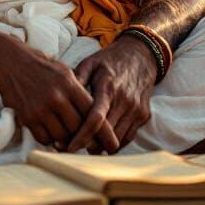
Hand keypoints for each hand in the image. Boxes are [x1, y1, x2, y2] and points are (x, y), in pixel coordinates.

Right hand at [0, 31, 116, 151]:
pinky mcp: (28, 118)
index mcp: (69, 84)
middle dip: (85, 138)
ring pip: (63, 137)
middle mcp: (57, 97)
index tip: (113, 144)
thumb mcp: (65, 72)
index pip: (92, 113)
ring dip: (67, 139)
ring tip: (68, 135)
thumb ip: (79, 92)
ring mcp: (41, 109)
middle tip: (90, 144)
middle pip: (79, 129)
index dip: (104, 131)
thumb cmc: (41, 66)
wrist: (10, 62)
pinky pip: (45, 138)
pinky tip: (52, 131)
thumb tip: (94, 115)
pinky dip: (51, 139)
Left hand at [67, 37, 157, 153]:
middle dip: (87, 145)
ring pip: (117, 140)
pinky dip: (114, 143)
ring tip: (84, 147)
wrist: (141, 55)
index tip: (67, 147)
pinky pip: (128, 138)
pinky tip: (100, 143)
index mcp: (108, 87)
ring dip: (101, 147)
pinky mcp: (144, 115)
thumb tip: (60, 95)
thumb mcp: (90, 62)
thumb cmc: (110, 60)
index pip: (95, 119)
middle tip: (70, 149)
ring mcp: (136, 109)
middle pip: (106, 134)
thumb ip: (76, 80)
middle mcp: (125, 101)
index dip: (81, 136)